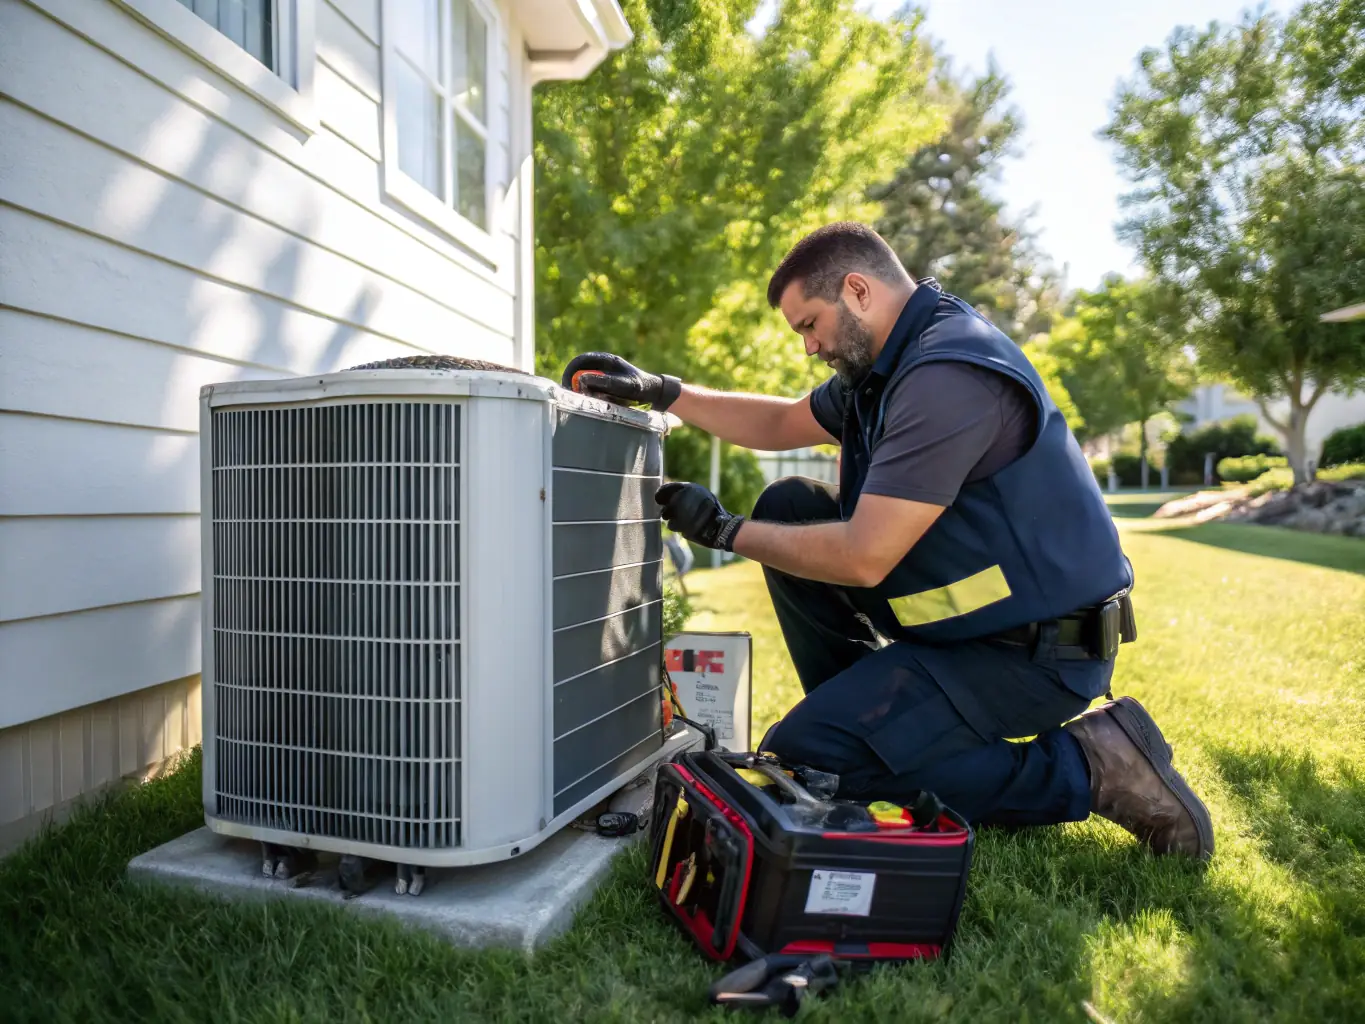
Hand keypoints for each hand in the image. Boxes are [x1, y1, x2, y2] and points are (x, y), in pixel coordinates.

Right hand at [561, 352, 681, 411]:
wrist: (655, 393)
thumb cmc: (640, 387)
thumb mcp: (623, 385)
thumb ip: (603, 381)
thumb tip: (580, 379)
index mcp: (606, 359)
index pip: (579, 361)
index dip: (570, 372)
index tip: (567, 386)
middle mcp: (603, 365)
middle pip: (579, 371)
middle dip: (575, 384)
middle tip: (575, 397)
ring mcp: (604, 375)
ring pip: (585, 382)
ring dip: (584, 391)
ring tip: (588, 400)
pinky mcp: (606, 385)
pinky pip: (593, 389)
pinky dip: (592, 396)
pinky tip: (597, 402)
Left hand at [656, 482, 745, 551]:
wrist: (722, 527)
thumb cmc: (711, 510)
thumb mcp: (701, 494)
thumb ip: (684, 493)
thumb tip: (665, 497)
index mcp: (688, 488)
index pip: (665, 489)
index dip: (661, 495)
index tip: (660, 500)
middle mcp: (683, 499)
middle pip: (665, 506)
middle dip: (667, 511)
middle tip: (672, 514)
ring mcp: (682, 513)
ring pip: (666, 517)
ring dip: (672, 519)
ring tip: (684, 521)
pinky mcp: (682, 526)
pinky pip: (672, 526)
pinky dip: (677, 527)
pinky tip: (686, 527)